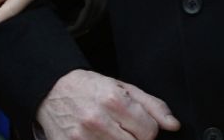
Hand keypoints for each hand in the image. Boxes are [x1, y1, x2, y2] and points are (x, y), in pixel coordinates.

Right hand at [35, 70, 179, 139]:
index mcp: (113, 100)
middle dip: (133, 138)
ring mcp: (82, 137)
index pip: (149, 132)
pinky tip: (96, 138)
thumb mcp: (122, 87)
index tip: (137, 125)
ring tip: (108, 133)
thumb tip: (173, 125)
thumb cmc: (88, 88)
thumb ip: (152, 106)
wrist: (50, 90)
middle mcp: (97, 119)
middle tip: (121, 129)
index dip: (146, 129)